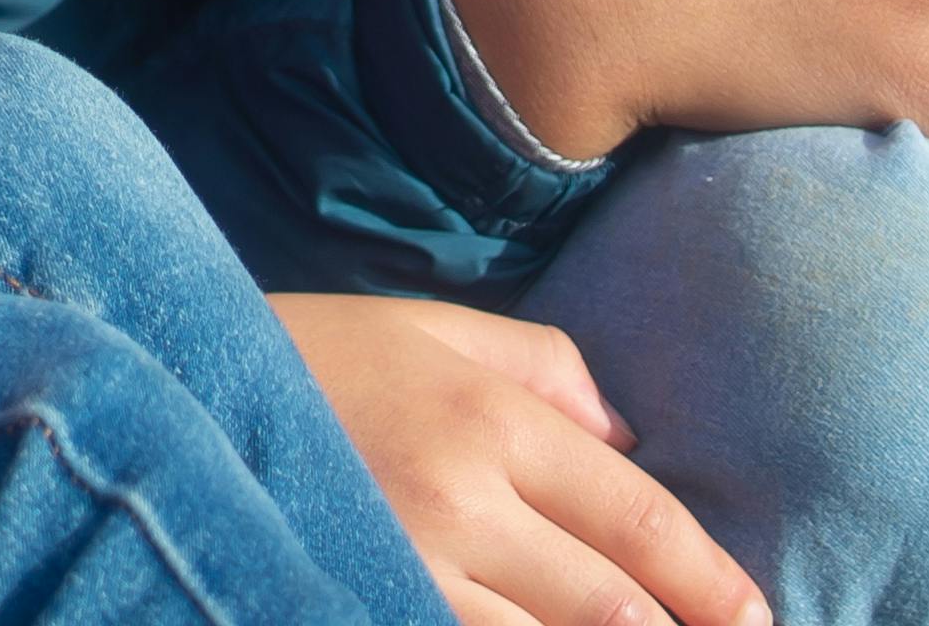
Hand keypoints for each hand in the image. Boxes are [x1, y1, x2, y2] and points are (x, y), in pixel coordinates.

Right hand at [267, 297, 765, 625]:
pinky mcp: (362, 599)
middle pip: (612, 606)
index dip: (714, 583)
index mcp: (490, 419)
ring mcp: (409, 565)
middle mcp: (461, 498)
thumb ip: (546, 370)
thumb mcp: (431, 330)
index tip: (757, 618)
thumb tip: (632, 440)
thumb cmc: (312, 356)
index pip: (640, 521)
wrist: (171, 386)